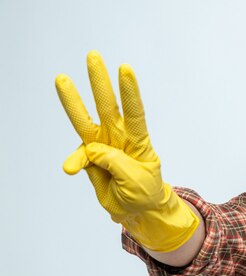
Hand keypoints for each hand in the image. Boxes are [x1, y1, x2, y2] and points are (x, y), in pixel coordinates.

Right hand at [56, 51, 197, 251]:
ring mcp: (103, 145)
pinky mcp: (90, 158)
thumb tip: (92, 149)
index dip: (129, 92)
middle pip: (108, 106)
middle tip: (93, 56)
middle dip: (100, 81)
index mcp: (138, 140)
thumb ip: (116, 163)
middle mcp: (119, 137)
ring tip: (62, 78)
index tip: (125, 69)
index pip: (135, 112)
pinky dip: (74, 161)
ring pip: (86, 119)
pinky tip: (70, 169)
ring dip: (73, 100)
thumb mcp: (137, 181)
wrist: (137, 210)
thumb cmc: (145, 192)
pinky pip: (79, 156)